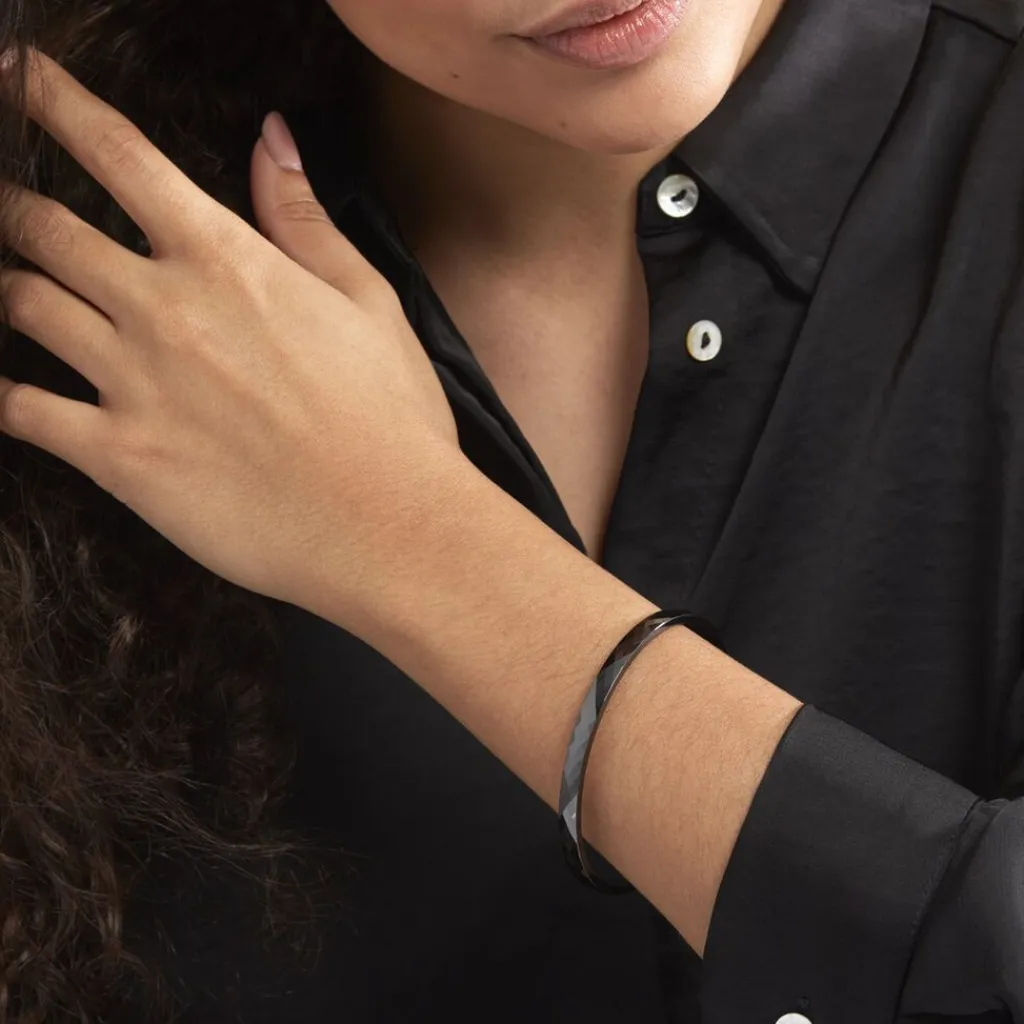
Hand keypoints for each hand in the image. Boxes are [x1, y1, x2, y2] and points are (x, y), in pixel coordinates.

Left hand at [0, 48, 462, 611]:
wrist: (386, 526)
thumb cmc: (390, 418)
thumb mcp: (368, 300)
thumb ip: (304, 218)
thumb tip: (272, 139)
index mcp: (226, 260)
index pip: (118, 155)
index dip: (55, 104)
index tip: (20, 80)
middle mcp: (163, 308)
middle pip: (41, 228)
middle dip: (12, 205)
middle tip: (8, 206)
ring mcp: (132, 382)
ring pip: (22, 305)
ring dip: (12, 289)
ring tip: (17, 291)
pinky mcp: (118, 458)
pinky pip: (23, 411)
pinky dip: (6, 396)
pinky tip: (10, 392)